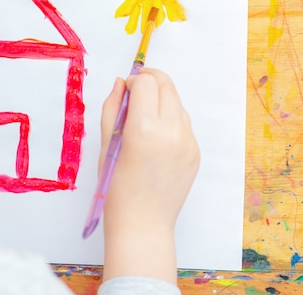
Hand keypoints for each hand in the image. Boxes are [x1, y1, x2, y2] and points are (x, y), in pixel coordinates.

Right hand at [100, 68, 199, 284]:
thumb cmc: (116, 187)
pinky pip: (184, 124)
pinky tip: (156, 138)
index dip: (134, 80)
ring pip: (177, 103)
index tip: (126, 90)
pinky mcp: (195, 152)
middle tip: (137, 91)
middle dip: (151, 82)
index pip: (146, 83)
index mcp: (144, 128)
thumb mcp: (107, 144)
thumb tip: (122, 83)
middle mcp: (171, 131)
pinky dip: (171, 121)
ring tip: (145, 119)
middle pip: (166, 85)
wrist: (142, 222)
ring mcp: (187, 142)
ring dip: (162, 100)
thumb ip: (113, 107)